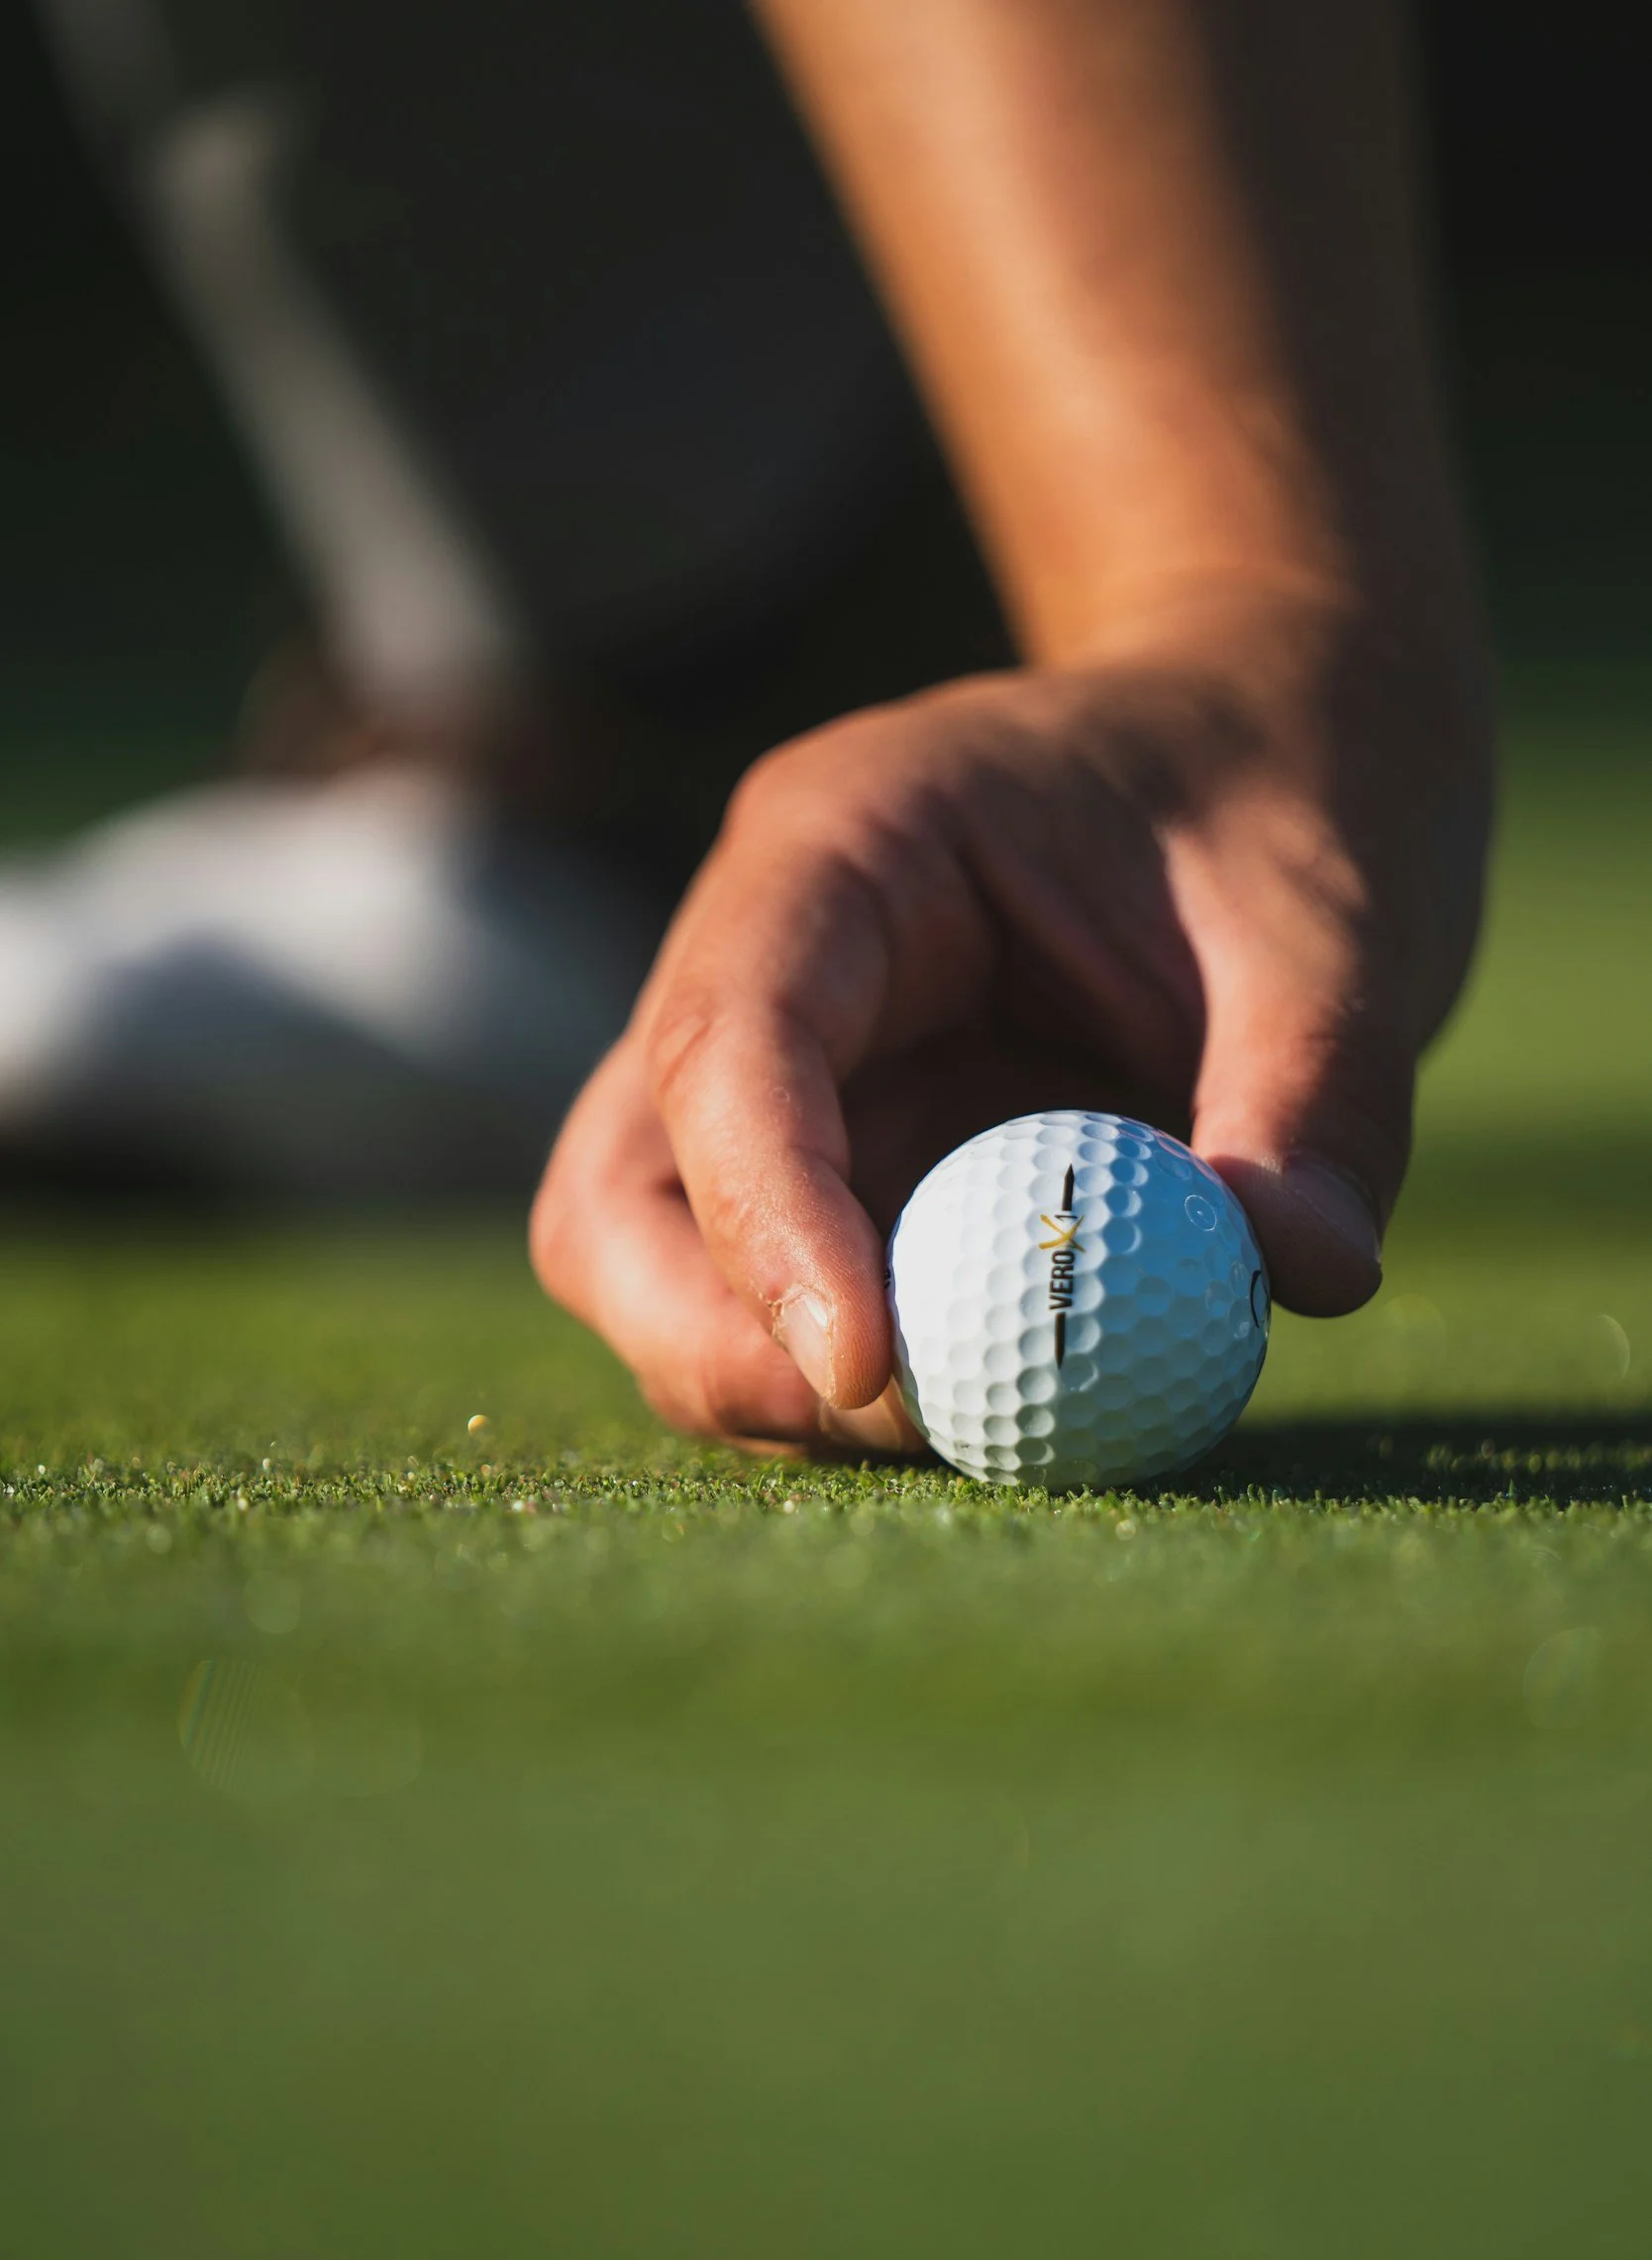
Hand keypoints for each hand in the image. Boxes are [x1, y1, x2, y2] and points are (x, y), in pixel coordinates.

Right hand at [531, 593, 1491, 1449]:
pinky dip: (868, 1392)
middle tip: (907, 1428)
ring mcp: (783, 1086)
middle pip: (621, 1195)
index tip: (870, 1368)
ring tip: (998, 1416)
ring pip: (667, 1280)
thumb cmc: (1282, 795)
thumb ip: (1320, 1102)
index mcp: (849, 845)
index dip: (765, 1217)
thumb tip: (1306, 1274)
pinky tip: (1012, 1394)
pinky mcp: (835, 1178)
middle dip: (720, 1345)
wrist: (1263, 755)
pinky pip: (782, 1316)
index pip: (727, 1039)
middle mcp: (765, 965)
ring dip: (786, 1386)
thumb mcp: (1336, 931)